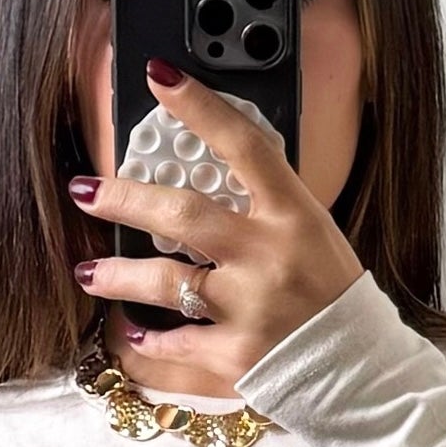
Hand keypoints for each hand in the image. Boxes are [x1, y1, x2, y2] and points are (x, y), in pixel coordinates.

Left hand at [71, 64, 361, 388]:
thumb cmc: (334, 295)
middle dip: (124, 199)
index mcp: (293, 214)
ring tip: (88, 269)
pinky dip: (150, 338)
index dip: (199, 107)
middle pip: (183, 214)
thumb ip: (266, 207)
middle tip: (86, 189)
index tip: (159, 76)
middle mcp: (267, 255)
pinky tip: (132, 329)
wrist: (360, 370)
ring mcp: (249, 307)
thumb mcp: (313, 233)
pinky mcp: (235, 355)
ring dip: (118, 275)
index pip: (243, 145)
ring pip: (166, 281)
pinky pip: (177, 342)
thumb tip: (212, 176)